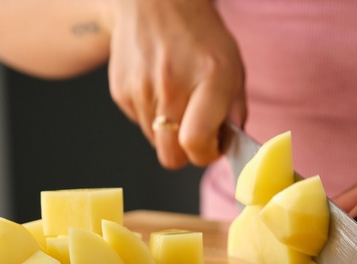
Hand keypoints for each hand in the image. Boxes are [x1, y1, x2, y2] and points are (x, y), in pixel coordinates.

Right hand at [105, 0, 246, 168]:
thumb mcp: (233, 68)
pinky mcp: (121, 92)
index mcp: (209, 79)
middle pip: (171, 156)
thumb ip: (236, 112)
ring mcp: (141, 90)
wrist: (156, 2)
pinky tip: (160, 89)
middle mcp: (171, 86)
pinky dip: (152, 116)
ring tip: (178, 101)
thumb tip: (229, 147)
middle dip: (186, 154)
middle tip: (196, 135)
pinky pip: (140, 124)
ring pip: (155, 143)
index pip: (196, 142)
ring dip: (169, 132)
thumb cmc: (199, 35)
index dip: (206, 155)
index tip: (212, 147)